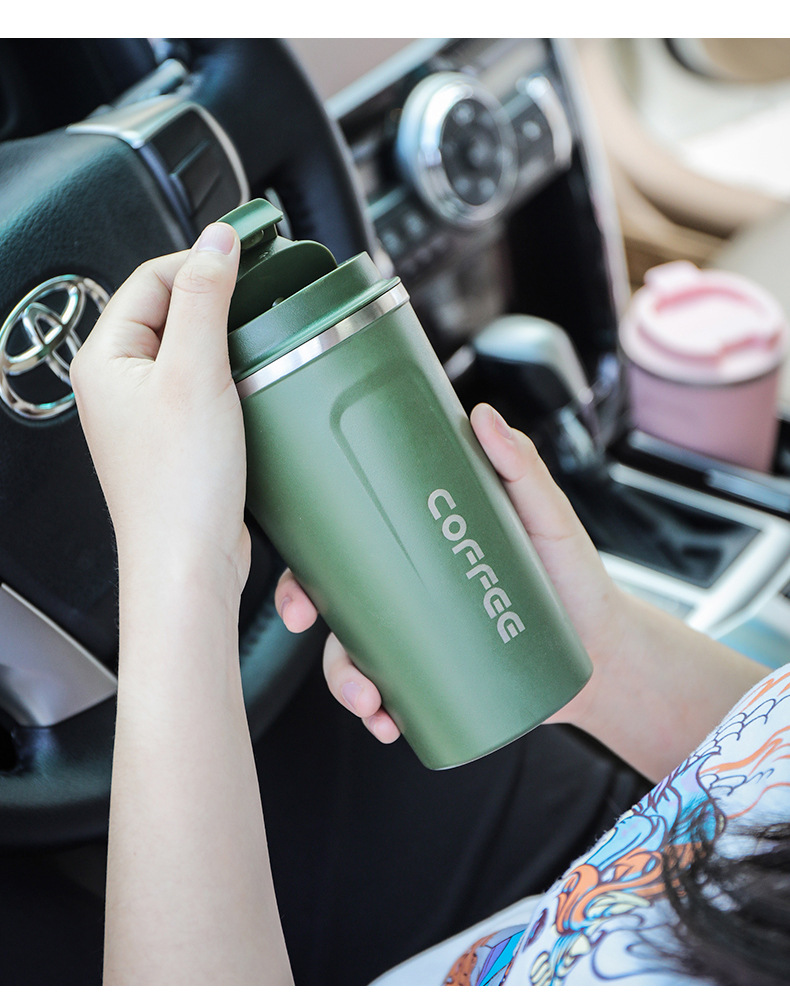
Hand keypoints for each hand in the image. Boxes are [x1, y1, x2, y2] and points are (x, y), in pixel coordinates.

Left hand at [71, 222, 249, 595]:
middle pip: (172, 310)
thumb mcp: (195, 373)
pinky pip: (205, 386)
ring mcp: (149, 412)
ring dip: (229, 341)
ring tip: (259, 347)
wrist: (190, 561)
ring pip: (193, 349)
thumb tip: (216, 240)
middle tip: (261, 301)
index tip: (248, 252)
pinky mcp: (179, 437)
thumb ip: (205, 298)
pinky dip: (233, 377)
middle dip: (218, 301)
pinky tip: (256, 386)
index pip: (151, 277)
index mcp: (106, 359)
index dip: (201, 259)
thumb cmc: (178, 487)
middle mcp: (120, 383)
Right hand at [274, 402, 627, 742]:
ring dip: (347, 682)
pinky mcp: (439, 678)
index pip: (346, 545)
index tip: (298, 585)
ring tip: (371, 700)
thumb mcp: (545, 514)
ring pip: (356, 656)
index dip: (306, 565)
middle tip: (317, 636)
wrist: (604, 651)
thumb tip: (484, 417)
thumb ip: (519, 466)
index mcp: (418, 545)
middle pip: (336, 603)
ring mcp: (422, 637)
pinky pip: (394, 696)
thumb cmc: (571, 574)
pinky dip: (381, 714)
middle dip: (312, 627)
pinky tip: (389, 724)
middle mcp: (410, 590)